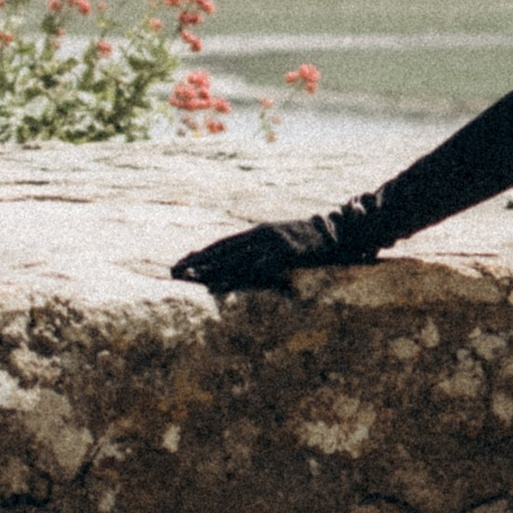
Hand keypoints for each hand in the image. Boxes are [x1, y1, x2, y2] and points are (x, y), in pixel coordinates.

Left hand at [169, 222, 310, 291]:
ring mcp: (272, 242)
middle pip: (223, 250)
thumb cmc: (309, 242)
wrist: (337, 231)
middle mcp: (260, 235)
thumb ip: (264, 251)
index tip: (180, 264)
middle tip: (175, 272)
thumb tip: (247, 264)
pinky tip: (229, 281)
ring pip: (236, 258)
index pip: (222, 244)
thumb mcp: (282, 243)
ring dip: (212, 269)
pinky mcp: (285, 251)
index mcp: (257, 233)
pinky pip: (260, 265)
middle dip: (198, 262)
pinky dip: (242, 274)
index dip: (201, 254)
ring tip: (193, 278)